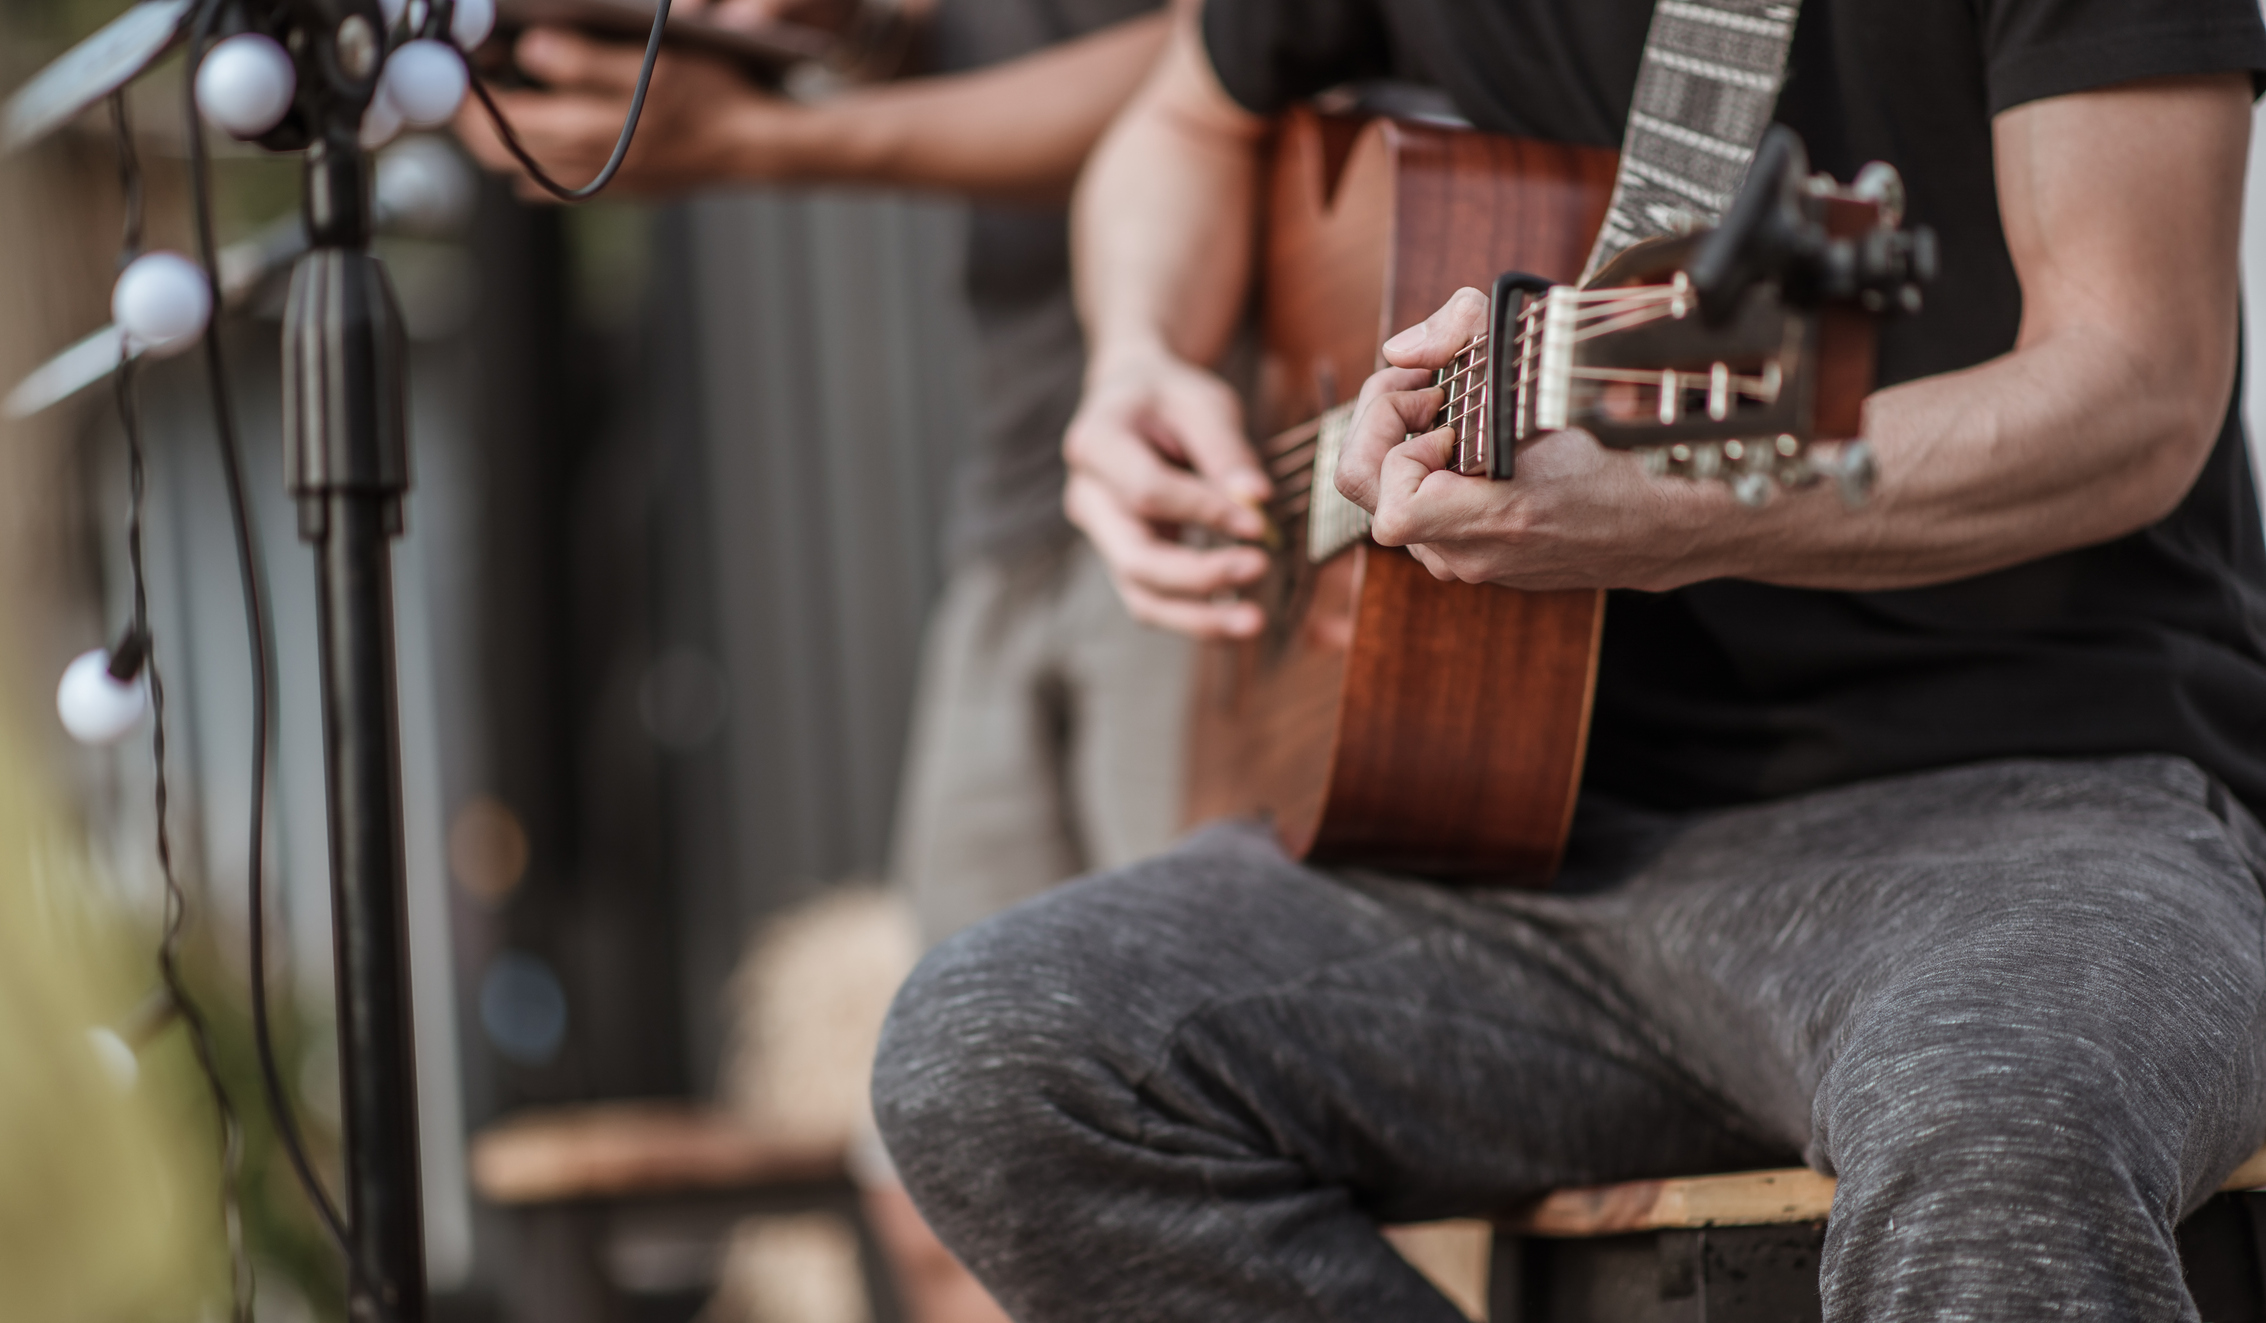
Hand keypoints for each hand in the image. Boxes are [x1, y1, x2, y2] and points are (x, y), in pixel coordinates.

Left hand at [453, 28, 808, 196]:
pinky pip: (553, 185)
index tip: (458, 59)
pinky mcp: (612, 191)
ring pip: (520, 169)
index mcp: (588, 129)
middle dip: (473, 115)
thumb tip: (531, 49)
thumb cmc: (712, 95)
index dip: (469, 89)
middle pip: (498, 150)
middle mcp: (585, 165)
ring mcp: (596, 184)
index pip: (500, 116)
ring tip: (500, 96)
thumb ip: (586, 59)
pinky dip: (533, 161)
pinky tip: (541, 135)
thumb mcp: (652, 61)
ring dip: (501, 135)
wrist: (753, 145)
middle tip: (468, 77)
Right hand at [1063, 346, 1273, 638]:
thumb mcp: (1200, 402)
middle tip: (1258, 569)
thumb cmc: (1168, 396)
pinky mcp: (1126, 559)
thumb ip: (1226, 449)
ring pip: (1140, 596)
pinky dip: (1197, 616)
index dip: (1203, 511)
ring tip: (1253, 623)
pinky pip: (1156, 600)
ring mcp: (1102, 536)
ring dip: (1197, 617)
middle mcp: (1087, 498)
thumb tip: (1257, 500)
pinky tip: (1239, 619)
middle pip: (1134, 558)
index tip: (1258, 521)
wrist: (1133, 401)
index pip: (1147, 492)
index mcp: (1093, 444)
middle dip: (1198, 576)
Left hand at [1334, 288, 1737, 591]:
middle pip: (1366, 493)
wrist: (1672, 518)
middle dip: (1382, 424)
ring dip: (1403, 445)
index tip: (1439, 401)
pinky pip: (1418, 514)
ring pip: (1387, 501)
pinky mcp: (1474, 562)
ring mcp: (1468, 564)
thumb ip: (1467, 333)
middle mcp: (1469, 554)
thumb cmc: (1621, 441)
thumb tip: (1403, 348)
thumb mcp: (1554, 364)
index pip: (1390, 503)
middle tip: (1424, 387)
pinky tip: (1464, 442)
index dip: (1397, 438)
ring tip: (1449, 409)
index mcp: (1493, 518)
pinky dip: (1425, 471)